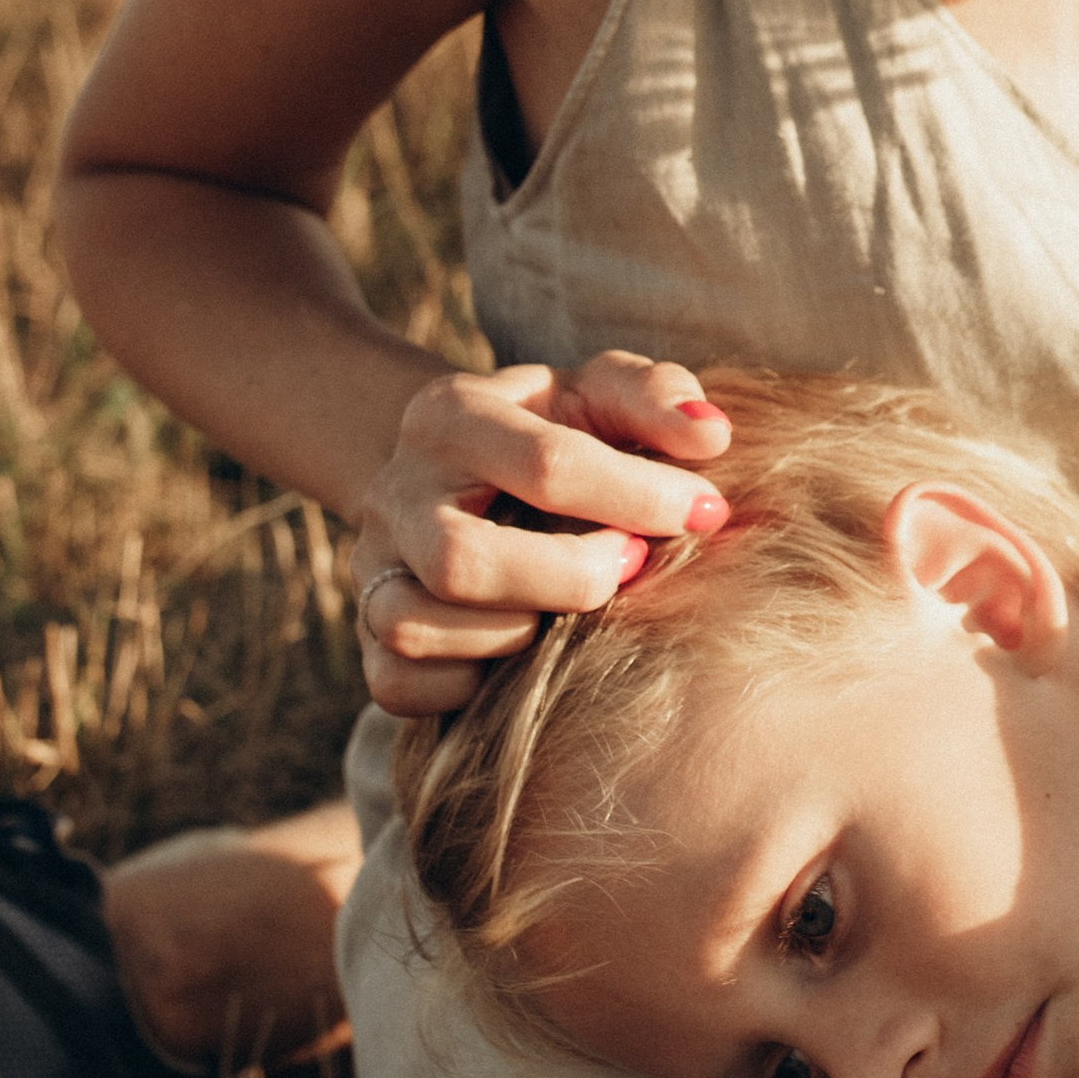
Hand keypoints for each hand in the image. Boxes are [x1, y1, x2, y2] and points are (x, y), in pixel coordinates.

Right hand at [349, 352, 732, 712]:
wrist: (457, 470)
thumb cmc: (551, 431)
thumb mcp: (597, 392)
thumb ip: (655, 395)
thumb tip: (709, 435)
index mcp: (451, 414)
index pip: (546, 464)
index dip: (641, 497)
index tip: (707, 511)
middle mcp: (397, 491)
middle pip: (462, 561)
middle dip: (570, 578)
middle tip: (632, 565)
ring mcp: (373, 566)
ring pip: (418, 626)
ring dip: (515, 635)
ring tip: (569, 612)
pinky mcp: (368, 634)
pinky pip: (399, 685)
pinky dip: (464, 684)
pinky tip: (517, 654)